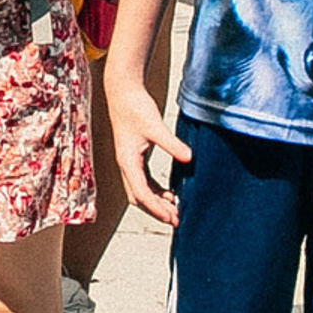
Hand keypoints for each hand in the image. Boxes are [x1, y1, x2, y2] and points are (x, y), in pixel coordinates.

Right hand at [108, 68, 188, 225]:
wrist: (123, 92)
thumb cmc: (135, 107)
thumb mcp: (155, 126)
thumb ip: (172, 143)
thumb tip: (189, 158)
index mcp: (127, 160)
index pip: (140, 192)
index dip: (155, 208)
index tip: (172, 217)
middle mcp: (126, 164)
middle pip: (137, 196)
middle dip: (155, 210)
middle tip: (177, 220)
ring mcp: (129, 161)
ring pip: (140, 190)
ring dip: (156, 202)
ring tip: (175, 210)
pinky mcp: (135, 156)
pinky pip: (144, 181)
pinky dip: (155, 191)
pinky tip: (170, 193)